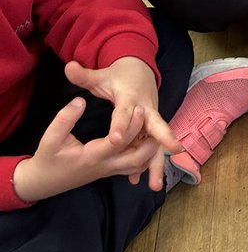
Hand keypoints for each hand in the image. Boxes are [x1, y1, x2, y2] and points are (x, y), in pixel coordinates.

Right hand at [12, 96, 167, 203]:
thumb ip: (64, 119)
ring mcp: (109, 171)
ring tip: (155, 128)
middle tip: (152, 118)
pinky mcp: (110, 171)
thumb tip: (79, 101)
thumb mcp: (50, 139)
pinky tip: (146, 142)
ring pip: (138, 165)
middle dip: (149, 141)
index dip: (131, 126)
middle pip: (136, 159)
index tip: (140, 108)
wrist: (43, 181)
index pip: (118, 143)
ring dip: (149, 150)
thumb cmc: (47, 158)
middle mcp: (105, 167)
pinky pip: (132, 167)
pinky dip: (144, 157)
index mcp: (92, 157)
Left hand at [64, 57, 181, 189]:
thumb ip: (84, 75)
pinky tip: (140, 181)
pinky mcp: (150, 129)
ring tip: (154, 185)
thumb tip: (68, 66)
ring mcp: (151, 120)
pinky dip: (147, 163)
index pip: (126, 112)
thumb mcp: (101, 75)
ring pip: (157, 143)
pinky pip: (151, 148)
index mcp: (131, 97)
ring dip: (157, 162)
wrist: (139, 72)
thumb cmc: (118, 76)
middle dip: (165, 138)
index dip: (122, 124)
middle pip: (156, 125)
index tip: (115, 140)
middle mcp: (146, 109)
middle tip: (174, 149)